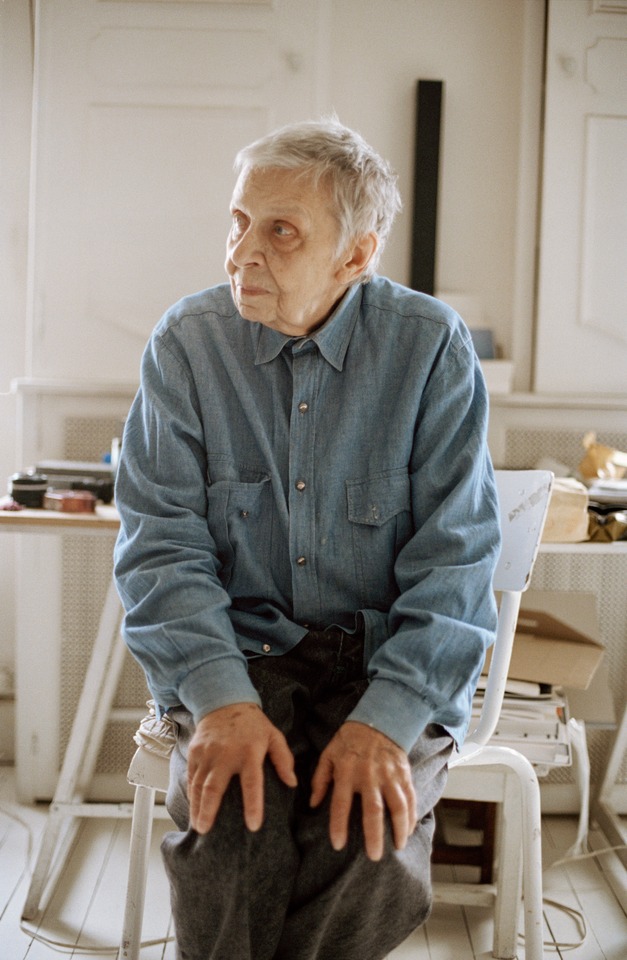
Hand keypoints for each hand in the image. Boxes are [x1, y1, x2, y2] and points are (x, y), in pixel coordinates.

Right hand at [186, 702, 296, 833]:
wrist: (225, 702)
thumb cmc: (253, 724)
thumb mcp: (274, 736)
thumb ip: (284, 759)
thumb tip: (292, 783)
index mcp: (249, 752)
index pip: (252, 783)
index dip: (253, 805)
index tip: (253, 826)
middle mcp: (225, 754)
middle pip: (214, 787)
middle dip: (209, 810)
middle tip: (205, 831)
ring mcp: (207, 753)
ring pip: (198, 784)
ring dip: (197, 807)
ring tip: (198, 825)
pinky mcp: (194, 751)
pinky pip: (191, 776)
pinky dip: (191, 793)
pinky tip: (193, 806)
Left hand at [310, 721, 416, 861]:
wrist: (378, 720)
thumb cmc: (349, 741)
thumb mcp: (328, 754)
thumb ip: (320, 779)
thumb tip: (313, 804)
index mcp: (347, 771)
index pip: (341, 803)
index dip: (339, 825)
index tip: (338, 845)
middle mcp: (369, 775)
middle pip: (373, 810)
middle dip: (374, 835)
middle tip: (374, 857)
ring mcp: (389, 775)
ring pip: (398, 806)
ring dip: (399, 828)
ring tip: (398, 847)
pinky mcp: (404, 774)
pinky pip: (411, 798)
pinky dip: (412, 816)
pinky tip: (409, 831)